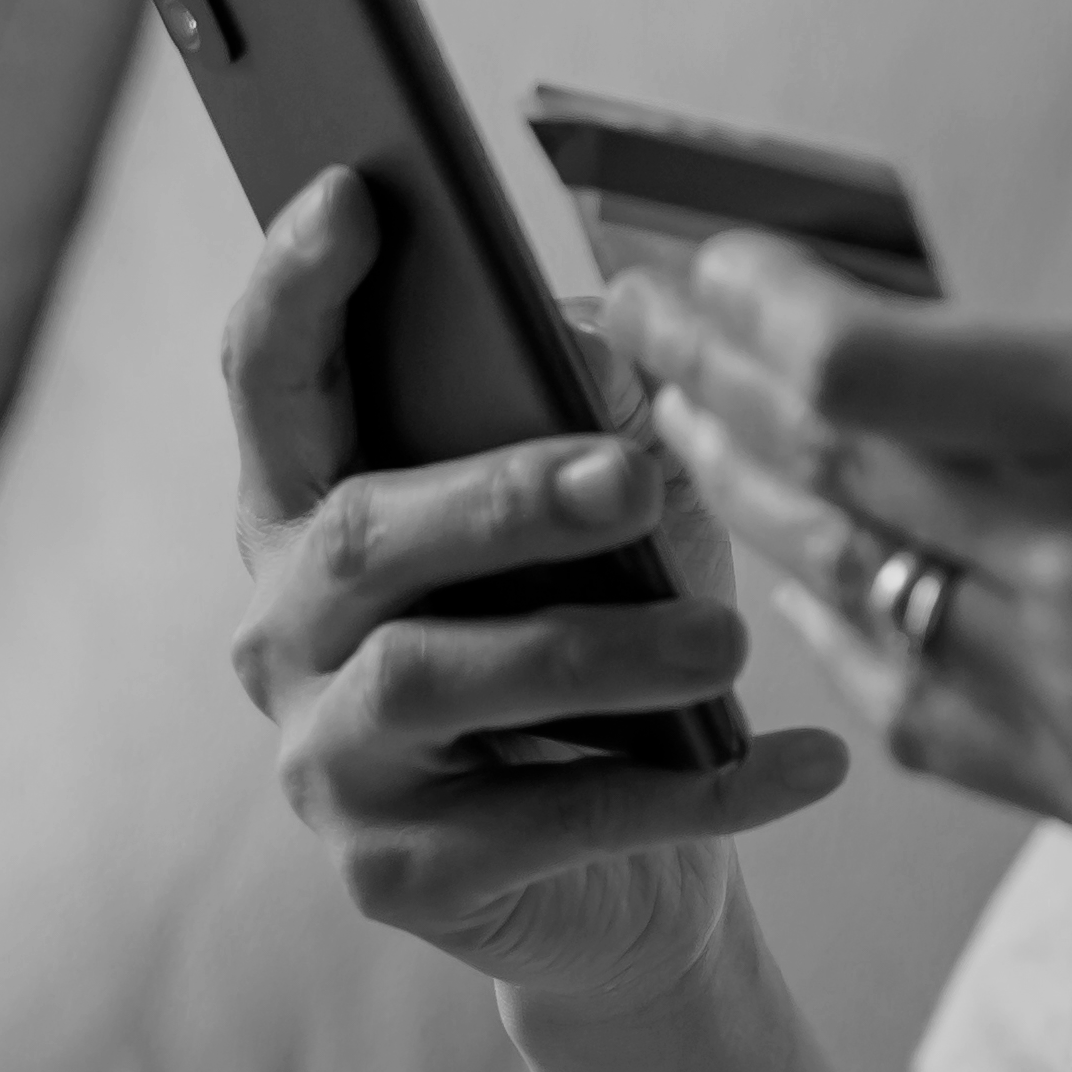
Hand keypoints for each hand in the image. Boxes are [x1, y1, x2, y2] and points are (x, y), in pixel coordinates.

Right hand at [223, 171, 848, 1000]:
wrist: (625, 881)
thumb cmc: (602, 655)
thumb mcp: (603, 526)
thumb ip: (592, 426)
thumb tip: (622, 331)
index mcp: (311, 514)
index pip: (268, 381)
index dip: (298, 285)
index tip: (358, 189)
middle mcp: (284, 635)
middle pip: (362, 535)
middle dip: (499, 496)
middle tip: (634, 477)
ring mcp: (327, 764)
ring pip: (436, 679)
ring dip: (596, 650)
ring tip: (726, 640)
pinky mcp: (397, 881)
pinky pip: (547, 824)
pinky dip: (692, 790)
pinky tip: (804, 762)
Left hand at [601, 235, 1071, 864]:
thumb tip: (982, 359)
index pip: (857, 367)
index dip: (754, 309)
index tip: (710, 263)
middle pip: (825, 470)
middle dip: (712, 384)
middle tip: (638, 322)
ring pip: (848, 595)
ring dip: (755, 506)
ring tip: (690, 437)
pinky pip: (915, 710)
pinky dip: (845, 635)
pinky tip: (805, 580)